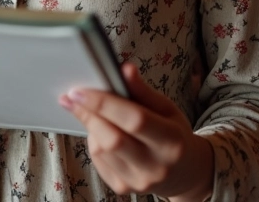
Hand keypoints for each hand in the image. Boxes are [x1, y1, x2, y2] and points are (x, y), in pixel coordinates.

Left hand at [59, 63, 212, 200]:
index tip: (80, 90)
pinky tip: (99, 130)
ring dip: (91, 125)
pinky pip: (98, 161)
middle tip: (73, 97)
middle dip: (88, 114)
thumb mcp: (166, 108)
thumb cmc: (174, 134)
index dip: (105, 103)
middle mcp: (156, 166)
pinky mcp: (123, 188)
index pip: (134, 120)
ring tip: (93, 111)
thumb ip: (142, 90)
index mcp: (171, 141)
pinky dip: (93, 140)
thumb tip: (124, 69)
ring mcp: (139, 182)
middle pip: (112, 139)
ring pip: (101, 150)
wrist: (185, 172)